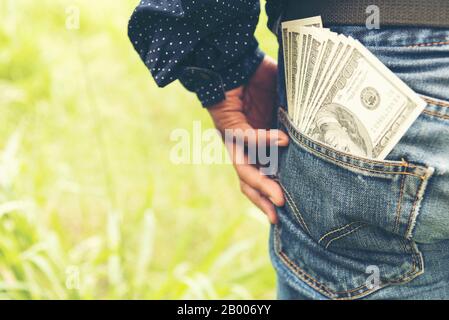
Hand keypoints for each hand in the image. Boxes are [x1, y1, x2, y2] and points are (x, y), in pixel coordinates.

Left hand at [207, 56, 288, 223]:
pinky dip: (265, 141)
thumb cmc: (260, 80)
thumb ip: (297, 117)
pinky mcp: (229, 125)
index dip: (270, 193)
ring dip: (262, 184)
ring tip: (279, 197)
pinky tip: (283, 141)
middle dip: (264, 199)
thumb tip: (325, 123)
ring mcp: (235, 139)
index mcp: (257, 145)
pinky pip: (247, 138)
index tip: (286, 210)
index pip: (261, 175)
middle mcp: (244, 147)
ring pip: (244, 169)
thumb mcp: (284, 103)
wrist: (236, 61)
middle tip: (279, 215)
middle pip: (249, 180)